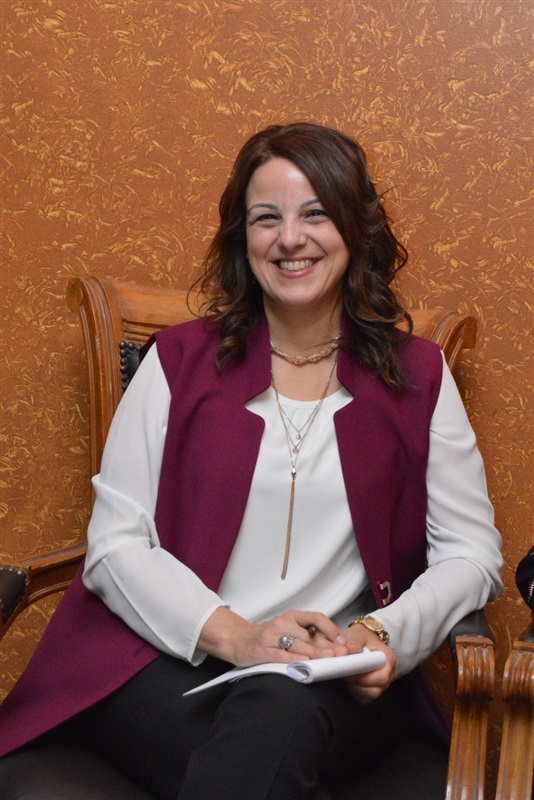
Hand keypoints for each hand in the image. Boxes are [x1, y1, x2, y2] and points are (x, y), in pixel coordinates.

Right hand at [198, 606, 349, 666]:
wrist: (238, 639)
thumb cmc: (269, 636)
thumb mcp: (289, 631)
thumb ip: (310, 637)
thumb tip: (337, 646)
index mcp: (292, 616)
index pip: (316, 618)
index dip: (331, 629)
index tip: (343, 642)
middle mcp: (282, 623)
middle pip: (309, 634)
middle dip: (328, 645)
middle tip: (343, 654)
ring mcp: (271, 636)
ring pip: (297, 644)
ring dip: (315, 652)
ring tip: (329, 659)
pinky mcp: (262, 649)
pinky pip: (280, 654)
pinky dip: (293, 658)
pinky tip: (305, 663)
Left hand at [343, 623, 395, 703]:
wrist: (363, 642)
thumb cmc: (361, 638)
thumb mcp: (357, 634)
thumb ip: (353, 641)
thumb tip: (351, 649)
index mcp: (388, 658)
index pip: (381, 676)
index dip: (363, 677)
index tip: (349, 672)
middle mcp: (390, 673)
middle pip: (376, 689)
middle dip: (357, 684)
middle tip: (344, 674)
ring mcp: (384, 684)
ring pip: (370, 695)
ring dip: (355, 689)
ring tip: (346, 676)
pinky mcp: (375, 690)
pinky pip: (365, 698)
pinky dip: (355, 692)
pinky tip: (350, 682)